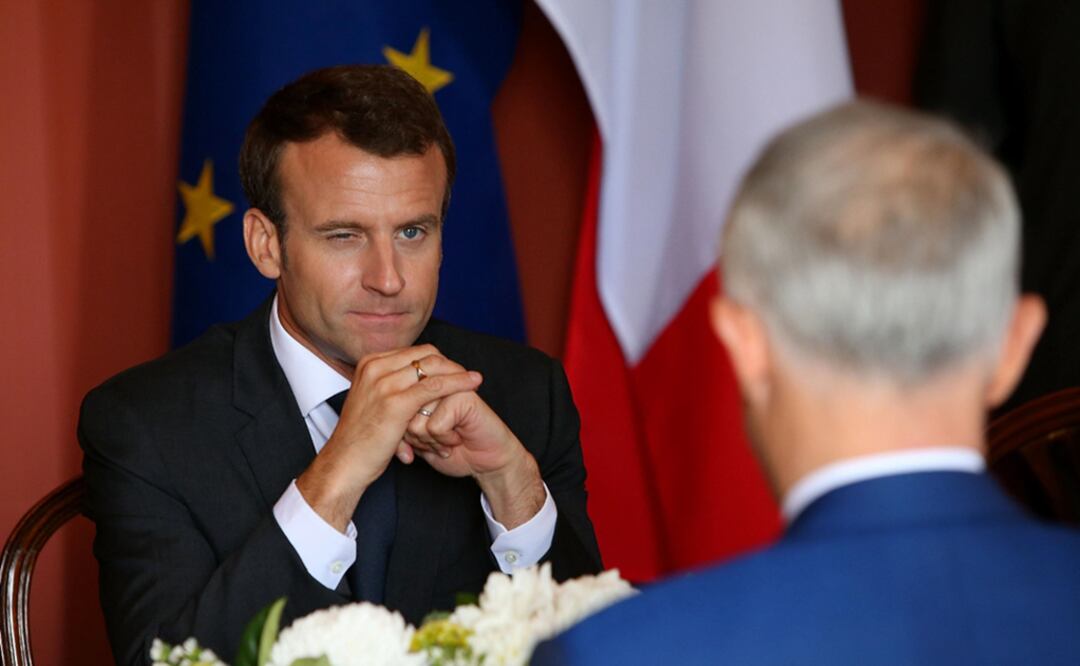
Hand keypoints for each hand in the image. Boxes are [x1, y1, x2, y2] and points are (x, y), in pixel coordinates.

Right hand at [296, 345, 480, 531]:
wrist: (344, 463)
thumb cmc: (360, 438)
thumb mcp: (370, 401)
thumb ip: (387, 386)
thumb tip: (410, 379)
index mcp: (369, 364)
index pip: (414, 352)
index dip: (438, 360)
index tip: (454, 371)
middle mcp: (375, 367)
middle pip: (425, 354)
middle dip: (450, 364)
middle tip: (468, 375)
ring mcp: (384, 383)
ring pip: (433, 367)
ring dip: (457, 372)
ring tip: (475, 380)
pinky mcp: (396, 402)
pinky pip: (435, 386)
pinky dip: (457, 383)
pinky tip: (472, 385)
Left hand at [404, 388, 546, 528]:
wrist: (485, 460)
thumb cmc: (449, 449)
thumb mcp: (413, 436)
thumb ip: (396, 420)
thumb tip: (382, 414)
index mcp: (419, 384)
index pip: (390, 404)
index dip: (402, 431)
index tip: (418, 441)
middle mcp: (432, 380)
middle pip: (400, 411)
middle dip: (414, 435)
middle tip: (433, 442)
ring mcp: (448, 385)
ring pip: (415, 418)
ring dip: (429, 440)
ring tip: (445, 440)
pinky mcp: (463, 397)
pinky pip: (435, 425)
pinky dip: (444, 440)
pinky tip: (457, 439)